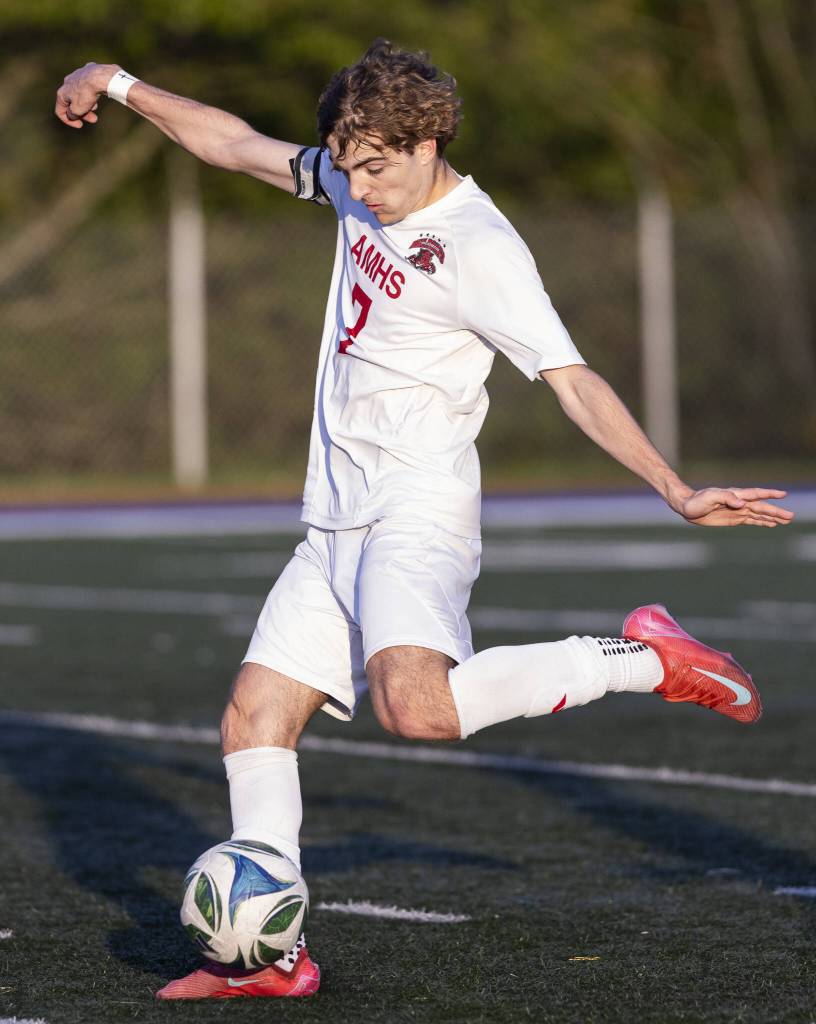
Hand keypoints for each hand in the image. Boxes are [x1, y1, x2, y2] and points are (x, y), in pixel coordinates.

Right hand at [55, 62, 114, 128]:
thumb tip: (72, 114)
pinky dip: (91, 92)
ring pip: (80, 94)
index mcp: (62, 92)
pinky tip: (98, 95)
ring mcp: (76, 76)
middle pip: (72, 102)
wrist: (98, 77)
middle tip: (94, 119)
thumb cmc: (87, 94)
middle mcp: (67, 83)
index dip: (68, 121)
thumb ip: (72, 114)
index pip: (60, 110)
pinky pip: (87, 85)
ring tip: (96, 108)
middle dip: (83, 113)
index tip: (80, 125)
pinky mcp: (86, 71)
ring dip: (88, 103)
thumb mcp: (78, 110)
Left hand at [675, 487, 794, 527]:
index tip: (783, 494)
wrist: (688, 507)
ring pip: (759, 514)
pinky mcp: (735, 518)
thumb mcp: (709, 497)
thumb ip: (726, 498)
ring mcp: (738, 510)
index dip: (769, 494)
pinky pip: (752, 520)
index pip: (755, 494)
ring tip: (786, 520)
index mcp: (735, 495)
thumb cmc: (697, 500)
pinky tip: (771, 524)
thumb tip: (742, 503)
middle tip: (791, 516)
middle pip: (761, 507)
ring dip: (772, 517)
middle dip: (776, 511)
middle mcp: (739, 502)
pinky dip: (762, 522)